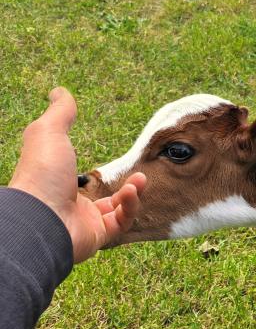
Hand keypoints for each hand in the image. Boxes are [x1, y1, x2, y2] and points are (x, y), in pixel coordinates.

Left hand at [9, 87, 145, 262]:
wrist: (41, 217)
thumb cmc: (41, 174)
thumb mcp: (49, 133)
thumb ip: (59, 113)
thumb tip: (60, 91)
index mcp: (57, 186)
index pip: (79, 183)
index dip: (96, 174)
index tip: (111, 162)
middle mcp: (71, 208)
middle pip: (104, 201)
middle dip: (125, 188)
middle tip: (139, 176)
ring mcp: (85, 224)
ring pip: (118, 212)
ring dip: (133, 195)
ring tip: (140, 180)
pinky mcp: (99, 237)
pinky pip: (122, 223)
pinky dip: (131, 206)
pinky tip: (133, 191)